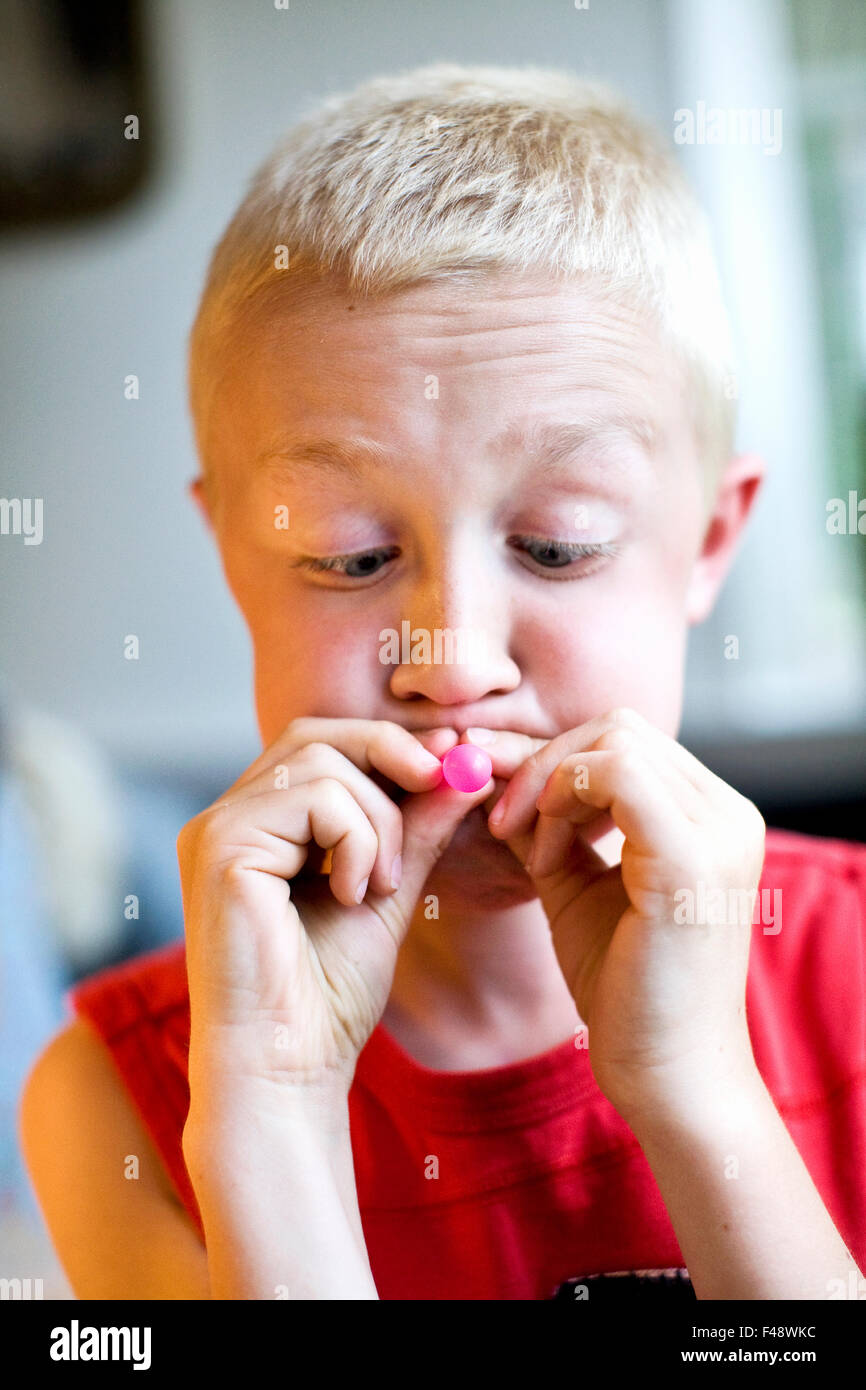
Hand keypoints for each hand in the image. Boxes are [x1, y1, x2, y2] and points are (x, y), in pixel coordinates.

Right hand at [177, 718, 492, 1106]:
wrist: (287, 1068)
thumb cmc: (327, 996)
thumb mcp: (386, 893)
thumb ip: (414, 831)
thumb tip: (460, 768)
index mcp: (258, 826)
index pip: (320, 745)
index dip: (387, 744)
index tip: (450, 758)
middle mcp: (227, 818)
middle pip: (315, 735)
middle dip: (390, 754)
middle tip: (441, 783)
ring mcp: (216, 828)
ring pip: (321, 763)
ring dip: (378, 818)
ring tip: (381, 884)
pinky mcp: (220, 845)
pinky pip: (314, 799)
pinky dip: (355, 839)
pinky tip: (352, 894)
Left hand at [480, 708, 764, 1122]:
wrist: (665, 1073)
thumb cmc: (625, 987)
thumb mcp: (577, 884)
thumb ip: (549, 825)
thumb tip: (490, 768)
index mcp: (711, 816)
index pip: (626, 740)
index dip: (554, 757)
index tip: (499, 799)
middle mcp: (728, 812)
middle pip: (618, 728)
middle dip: (543, 762)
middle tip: (500, 817)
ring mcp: (718, 831)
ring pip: (614, 743)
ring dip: (547, 784)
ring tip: (526, 848)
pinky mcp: (691, 859)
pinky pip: (615, 776)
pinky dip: (561, 799)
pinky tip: (541, 856)